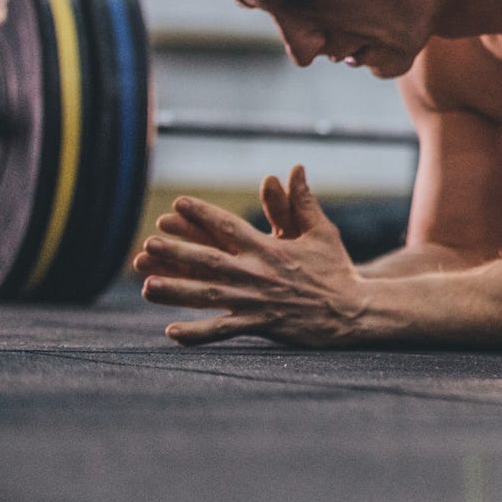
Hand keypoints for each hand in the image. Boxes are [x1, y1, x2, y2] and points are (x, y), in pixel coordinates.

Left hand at [136, 166, 369, 347]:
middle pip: (210, 260)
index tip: (177, 203)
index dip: (202, 214)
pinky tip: (171, 332)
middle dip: (177, 252)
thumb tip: (296, 169)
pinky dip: (197, 332)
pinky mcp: (262, 325)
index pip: (229, 227)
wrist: (353, 310)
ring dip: (177, 291)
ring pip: (208, 296)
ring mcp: (257, 301)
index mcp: (270, 248)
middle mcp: (258, 273)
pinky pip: (223, 330)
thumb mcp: (322, 232)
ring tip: (147, 286)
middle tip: (148, 245)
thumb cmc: (336, 269)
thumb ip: (303, 202)